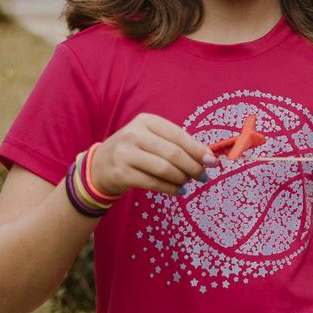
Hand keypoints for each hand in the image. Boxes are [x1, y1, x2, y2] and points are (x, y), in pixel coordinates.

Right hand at [91, 113, 215, 196]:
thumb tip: (208, 158)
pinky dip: (171, 189)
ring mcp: (125, 154)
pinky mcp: (121, 173)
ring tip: (188, 182)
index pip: (179, 135)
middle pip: (173, 153)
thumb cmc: (136, 150)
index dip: (198, 149)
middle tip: (203, 176)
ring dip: (182, 178)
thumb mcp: (153, 139)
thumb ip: (178, 145)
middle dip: (193, 167)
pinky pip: (154, 183)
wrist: (100, 165)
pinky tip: (179, 191)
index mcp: (146, 121)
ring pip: (164, 169)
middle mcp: (133, 134)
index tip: (212, 161)